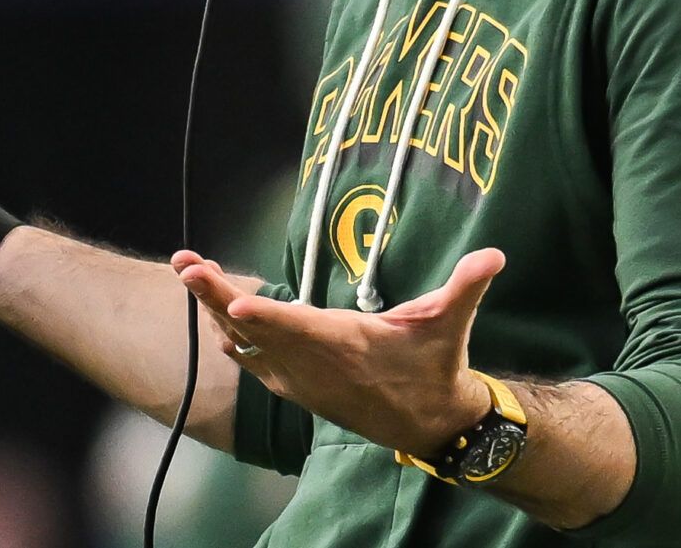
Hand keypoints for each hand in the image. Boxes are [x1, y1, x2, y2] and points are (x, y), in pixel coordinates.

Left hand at [171, 248, 502, 455]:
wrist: (429, 424)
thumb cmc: (435, 365)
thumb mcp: (451, 323)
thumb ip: (467, 286)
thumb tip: (495, 255)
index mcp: (344, 343)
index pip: (296, 327)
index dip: (263, 316)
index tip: (230, 302)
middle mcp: (312, 364)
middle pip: (253, 329)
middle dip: (213, 296)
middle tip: (185, 265)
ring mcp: (297, 378)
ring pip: (242, 344)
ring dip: (210, 310)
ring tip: (189, 273)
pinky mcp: (292, 386)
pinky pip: (248, 360)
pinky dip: (227, 335)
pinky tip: (210, 312)